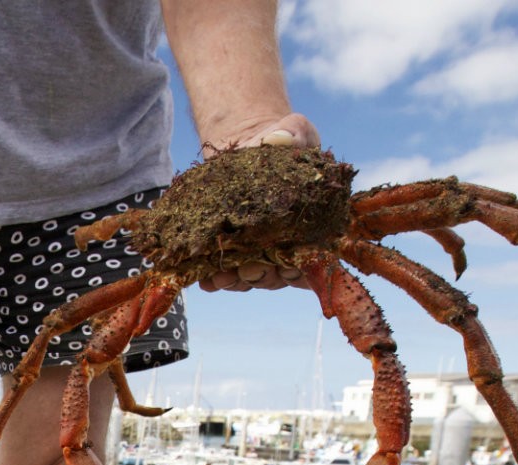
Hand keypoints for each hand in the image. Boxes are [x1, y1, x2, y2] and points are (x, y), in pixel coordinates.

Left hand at [200, 112, 321, 294]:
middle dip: (264, 275)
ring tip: (222, 277)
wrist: (247, 146)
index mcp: (311, 225)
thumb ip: (295, 133)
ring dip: (236, 280)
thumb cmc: (282, 140)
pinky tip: (205, 279)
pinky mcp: (228, 250)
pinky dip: (213, 279)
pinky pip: (222, 272)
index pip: (312, 258)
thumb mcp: (296, 130)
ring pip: (249, 277)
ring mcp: (256, 252)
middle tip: (250, 268)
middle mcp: (285, 246)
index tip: (290, 265)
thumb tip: (278, 138)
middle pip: (277, 275)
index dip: (303, 268)